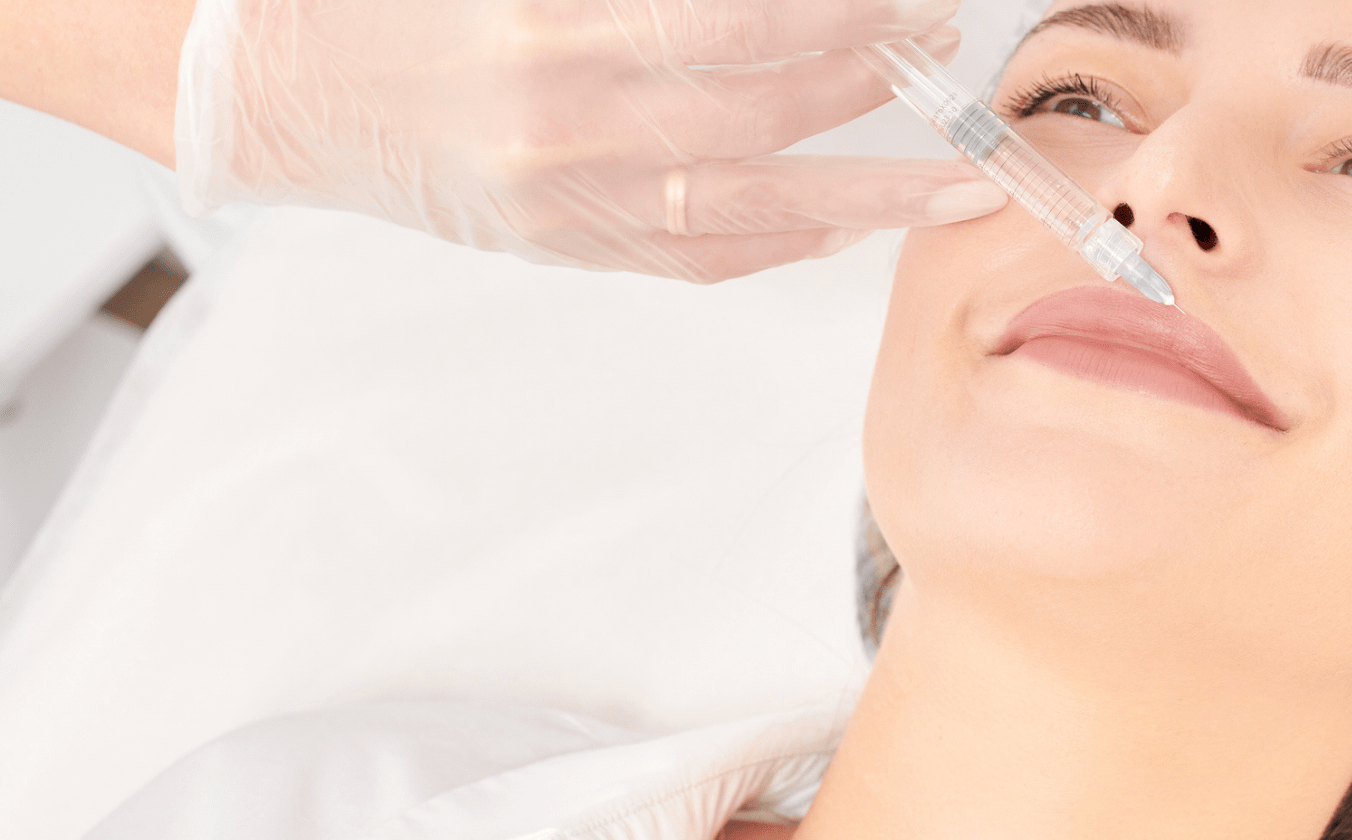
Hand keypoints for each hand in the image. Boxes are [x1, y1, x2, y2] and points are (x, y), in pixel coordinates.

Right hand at [174, 0, 1006, 281]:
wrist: (287, 91)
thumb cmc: (394, 9)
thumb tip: (765, 8)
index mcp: (551, 34)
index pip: (735, 22)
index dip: (836, 14)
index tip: (903, 3)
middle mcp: (568, 130)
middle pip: (763, 114)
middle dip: (872, 80)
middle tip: (941, 46)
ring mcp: (569, 206)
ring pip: (754, 212)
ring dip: (867, 198)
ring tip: (953, 185)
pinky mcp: (566, 251)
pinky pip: (698, 264)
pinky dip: (779, 249)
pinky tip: (842, 230)